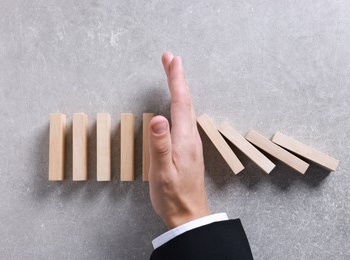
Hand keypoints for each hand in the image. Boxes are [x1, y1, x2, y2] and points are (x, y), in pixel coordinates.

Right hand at [148, 52, 209, 228]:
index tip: (172, 59)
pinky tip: (178, 104)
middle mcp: (190, 137)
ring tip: (173, 73)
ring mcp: (191, 142)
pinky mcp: (188, 148)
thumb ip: (160, 145)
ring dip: (180, 88)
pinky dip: (181, 103)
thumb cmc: (172, 195)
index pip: (181, 102)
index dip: (176, 79)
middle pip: (186, 101)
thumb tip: (158, 118)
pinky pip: (185, 118)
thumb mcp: (162, 172)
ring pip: (186, 108)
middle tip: (170, 58)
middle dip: (178, 77)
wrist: (188, 214)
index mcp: (183, 139)